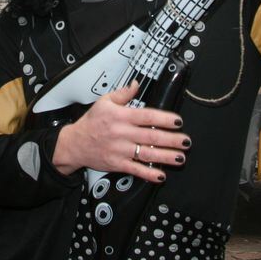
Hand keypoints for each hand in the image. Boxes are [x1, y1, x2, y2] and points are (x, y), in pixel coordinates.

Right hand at [52, 80, 189, 183]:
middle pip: (151, 136)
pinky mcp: (117, 164)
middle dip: (171, 139)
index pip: (147, 116)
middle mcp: (122, 133)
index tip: (178, 121)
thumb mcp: (104, 102)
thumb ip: (122, 94)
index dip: (164, 119)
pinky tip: (160, 175)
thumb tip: (136, 85)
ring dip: (165, 156)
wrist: (74, 144)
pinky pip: (135, 170)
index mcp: (120, 116)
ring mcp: (120, 150)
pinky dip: (148, 174)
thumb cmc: (90, 123)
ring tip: (179, 157)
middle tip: (186, 141)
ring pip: (146, 153)